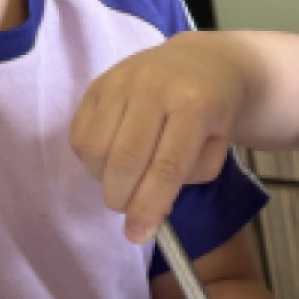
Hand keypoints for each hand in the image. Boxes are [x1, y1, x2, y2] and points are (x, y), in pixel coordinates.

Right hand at [71, 36, 246, 243]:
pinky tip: (110, 161)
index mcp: (194, 104)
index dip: (149, 207)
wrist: (202, 64)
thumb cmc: (212, 114)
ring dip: (103, 180)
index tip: (139, 235)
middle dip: (122, 199)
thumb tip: (146, 210)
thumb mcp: (218, 148)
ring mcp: (122, 81)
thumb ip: (185, 178)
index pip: (166, 166)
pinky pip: (80, 134)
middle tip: (129, 211)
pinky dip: (90, 160)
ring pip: (96, 148)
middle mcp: (155, 87)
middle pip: (125, 160)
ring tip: (123, 182)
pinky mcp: (97, 83)